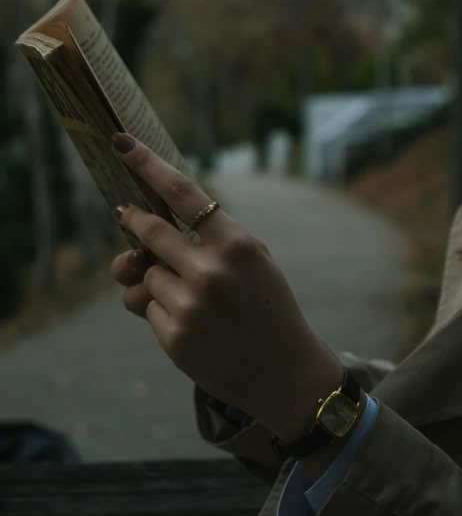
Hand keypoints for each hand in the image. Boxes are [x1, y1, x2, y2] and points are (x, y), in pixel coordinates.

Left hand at [109, 133, 341, 442]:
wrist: (284, 372)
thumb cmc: (265, 307)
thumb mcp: (252, 262)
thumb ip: (201, 244)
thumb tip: (132, 249)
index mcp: (236, 243)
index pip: (183, 193)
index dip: (148, 165)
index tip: (122, 143)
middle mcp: (210, 270)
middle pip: (149, 231)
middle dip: (132, 220)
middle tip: (123, 211)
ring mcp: (190, 304)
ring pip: (146, 274)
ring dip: (158, 279)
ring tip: (194, 298)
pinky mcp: (174, 336)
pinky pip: (148, 308)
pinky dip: (162, 311)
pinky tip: (195, 326)